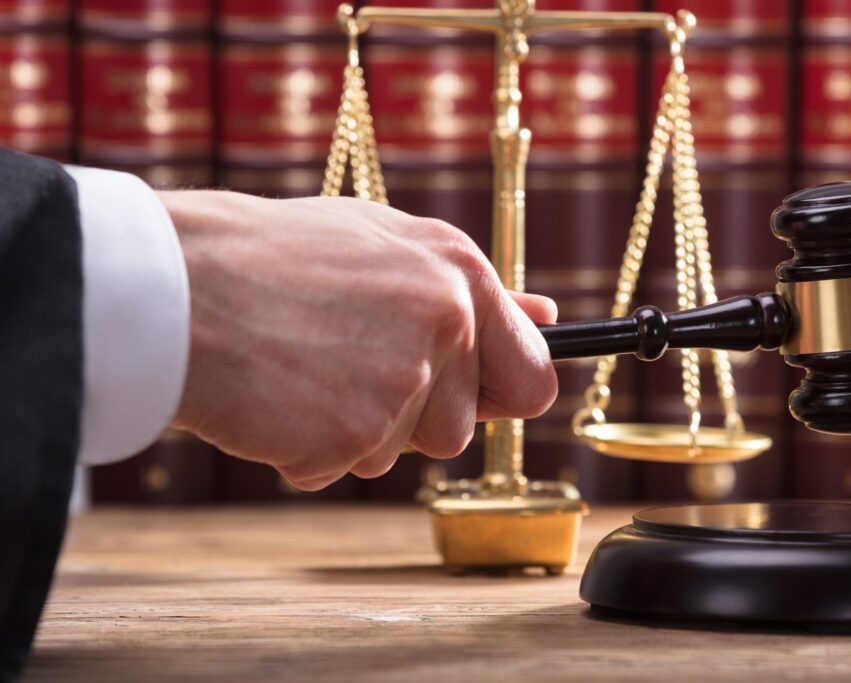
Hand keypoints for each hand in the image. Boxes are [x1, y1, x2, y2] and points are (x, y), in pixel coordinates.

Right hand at [159, 191, 557, 489]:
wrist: (179, 282)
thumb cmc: (275, 257)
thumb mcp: (385, 244)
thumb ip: (470, 290)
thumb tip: (547, 316)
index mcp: (460, 275)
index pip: (532, 377)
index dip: (500, 398)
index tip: (472, 398)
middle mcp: (445, 324)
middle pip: (462, 430)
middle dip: (412, 419)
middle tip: (345, 366)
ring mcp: (401, 382)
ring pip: (400, 453)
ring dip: (356, 431)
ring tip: (303, 370)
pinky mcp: (352, 433)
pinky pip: (340, 468)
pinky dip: (304, 448)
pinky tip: (275, 395)